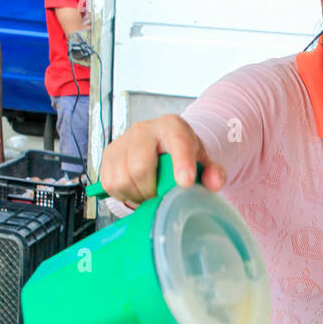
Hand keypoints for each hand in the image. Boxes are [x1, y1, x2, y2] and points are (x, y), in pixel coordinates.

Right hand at [96, 114, 225, 205]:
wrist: (161, 144)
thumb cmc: (181, 154)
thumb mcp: (202, 161)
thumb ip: (213, 172)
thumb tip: (214, 182)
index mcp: (172, 127)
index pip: (177, 142)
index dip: (181, 163)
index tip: (185, 182)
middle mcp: (144, 130)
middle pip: (140, 167)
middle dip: (151, 190)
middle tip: (161, 196)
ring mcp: (122, 141)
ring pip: (122, 178)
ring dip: (137, 195)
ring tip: (149, 193)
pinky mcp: (107, 155)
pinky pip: (110, 184)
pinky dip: (124, 194)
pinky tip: (136, 190)